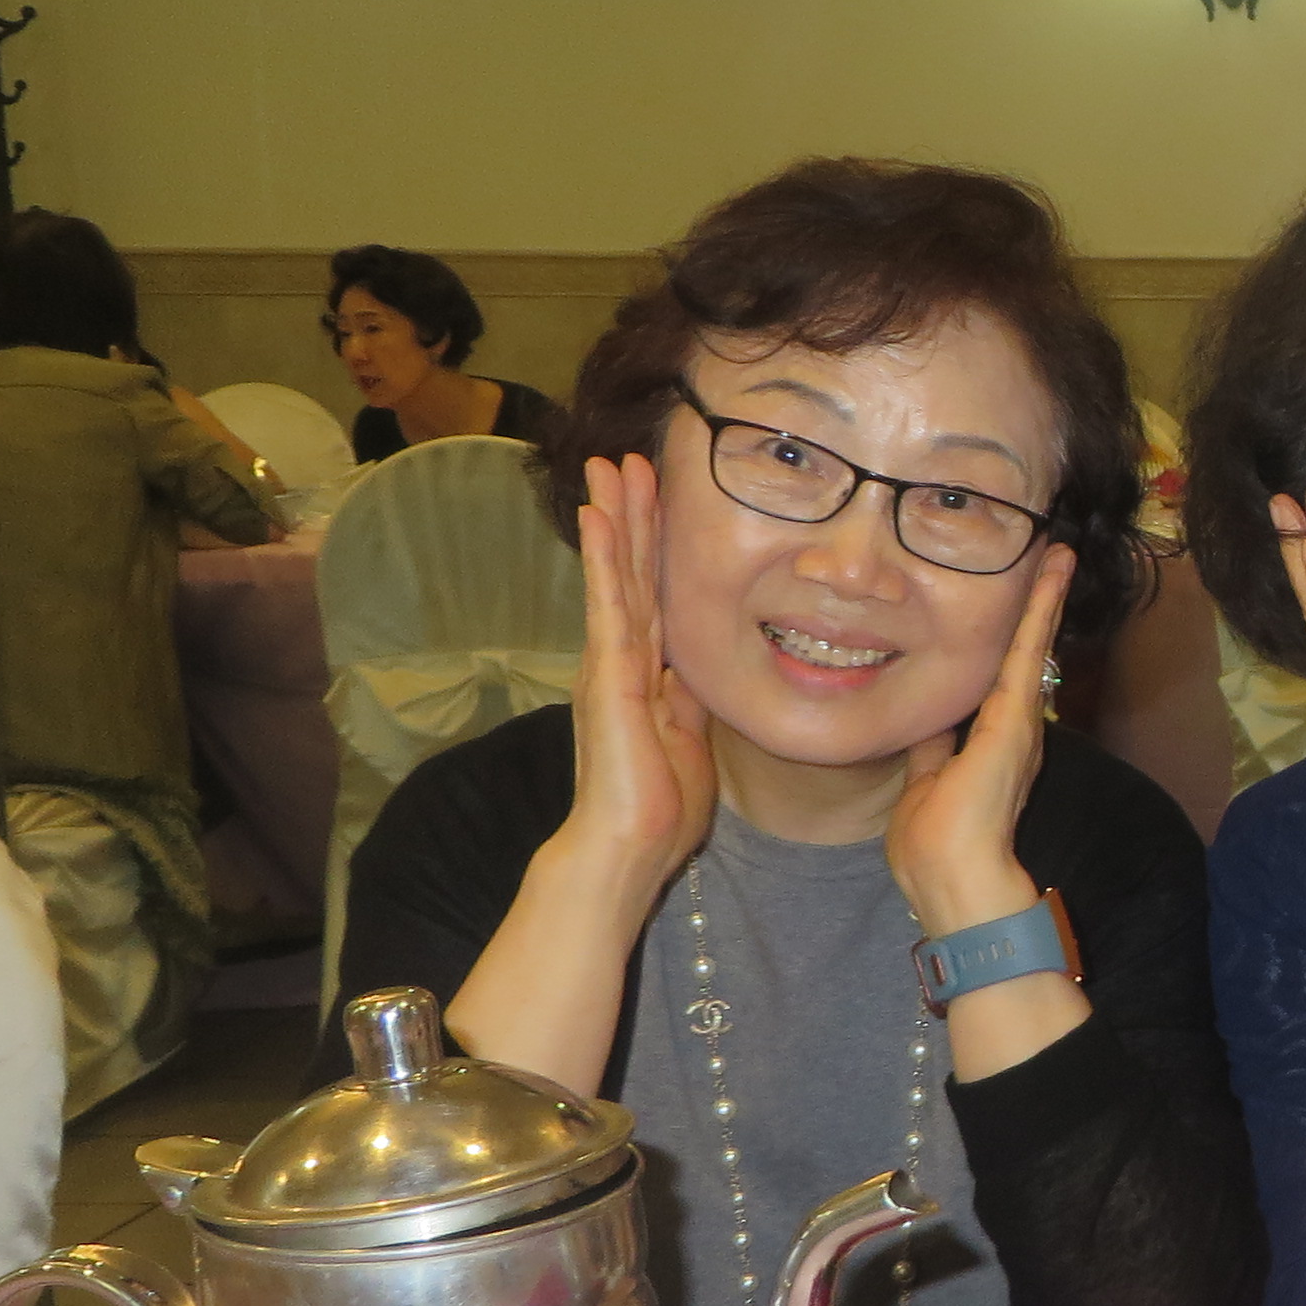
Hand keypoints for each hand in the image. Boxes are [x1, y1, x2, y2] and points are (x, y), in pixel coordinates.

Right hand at [563, 453, 714, 890]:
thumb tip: (706, 668)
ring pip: (618, 575)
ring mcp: (611, 663)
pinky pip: (609, 605)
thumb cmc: (661, 807)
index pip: (654, 593)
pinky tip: (599, 517)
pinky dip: (604, 558)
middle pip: (631, 572)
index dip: (654, 545)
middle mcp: (621, 658)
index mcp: (644, 672)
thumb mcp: (691, 737)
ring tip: (613, 465)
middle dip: (632, 514)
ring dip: (617, 517)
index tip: (658, 497)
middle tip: (629, 457)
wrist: (628, 848)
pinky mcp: (610, 675)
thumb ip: (692, 697)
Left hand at [885, 542, 1072, 935]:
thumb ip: (929, 753)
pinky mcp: (1017, 719)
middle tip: (1053, 563)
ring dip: (1045, 601)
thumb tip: (925, 728)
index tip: (1008, 611)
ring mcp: (1019, 723)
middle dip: (1038, 610)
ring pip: (1032, 648)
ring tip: (1058, 557)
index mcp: (989, 747)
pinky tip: (1051, 573)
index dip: (1004, 645)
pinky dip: (1041, 611)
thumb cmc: (932, 849)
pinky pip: (1028, 652)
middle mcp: (1013, 731)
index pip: (995, 682)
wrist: (953, 881)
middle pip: (1025, 657)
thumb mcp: (921, 786)